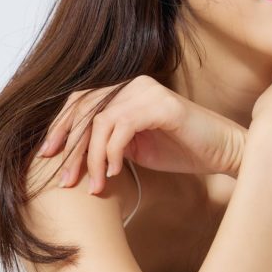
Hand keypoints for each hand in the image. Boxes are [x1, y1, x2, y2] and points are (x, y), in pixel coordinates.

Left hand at [36, 75, 247, 192]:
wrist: (224, 151)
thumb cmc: (183, 150)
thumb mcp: (135, 148)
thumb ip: (108, 143)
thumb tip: (75, 158)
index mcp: (125, 91)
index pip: (81, 103)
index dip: (60, 127)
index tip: (47, 156)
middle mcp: (133, 85)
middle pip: (85, 109)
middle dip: (70, 147)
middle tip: (64, 179)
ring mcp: (147, 92)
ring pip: (101, 121)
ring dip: (93, 158)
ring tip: (94, 186)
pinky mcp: (162, 105)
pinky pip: (122, 127)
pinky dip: (113, 153)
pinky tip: (114, 174)